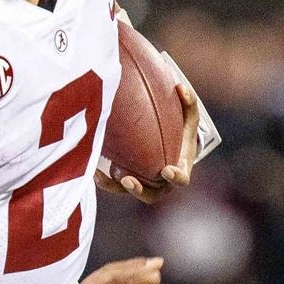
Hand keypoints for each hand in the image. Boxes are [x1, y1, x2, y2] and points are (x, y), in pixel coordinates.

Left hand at [95, 83, 199, 203]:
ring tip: (102, 175)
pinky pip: (115, 185)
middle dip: (139, 190)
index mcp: (179, 170)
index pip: (181, 180)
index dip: (176, 178)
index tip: (167, 170)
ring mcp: (145, 185)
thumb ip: (189, 102)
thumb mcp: (188, 116)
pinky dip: (105, 180)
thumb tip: (180, 88)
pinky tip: (94, 170)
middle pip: (152, 194)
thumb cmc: (181, 131)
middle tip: (128, 180)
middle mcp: (162, 184)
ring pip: (129, 191)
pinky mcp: (129, 182)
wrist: (170, 145)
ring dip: (116, 187)